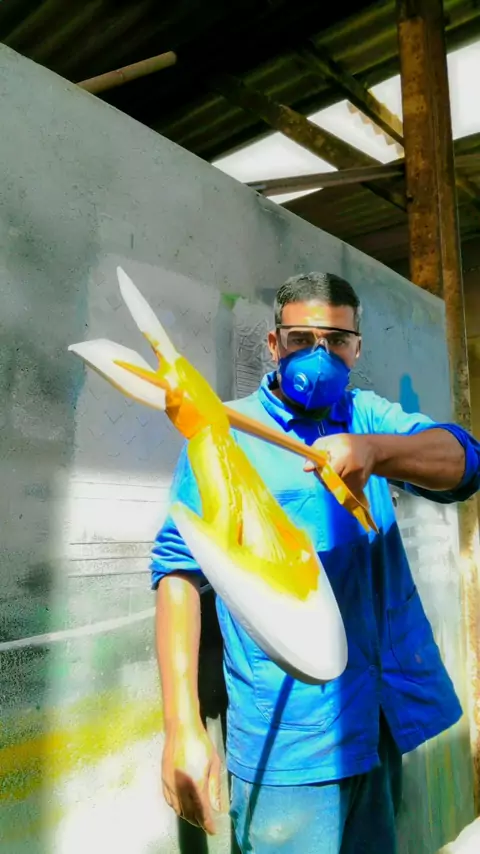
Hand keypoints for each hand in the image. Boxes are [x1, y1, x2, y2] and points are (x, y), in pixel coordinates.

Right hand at [162, 720, 222, 834]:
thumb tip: (217, 808)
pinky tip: (183, 807)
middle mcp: (181, 786)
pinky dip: (177, 807)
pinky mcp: (163, 778)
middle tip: (207, 824)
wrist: (180, 728)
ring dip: (188, 816)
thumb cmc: (201, 743)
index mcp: (195, 783)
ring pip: (178, 808)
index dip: (208, 823)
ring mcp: (170, 783)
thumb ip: (215, 787)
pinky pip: (169, 800)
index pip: (202, 811)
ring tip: (197, 817)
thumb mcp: (214, 763)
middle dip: (198, 821)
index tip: (213, 830)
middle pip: (189, 812)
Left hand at [304, 433, 376, 495]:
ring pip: (336, 490)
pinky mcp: (360, 488)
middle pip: (330, 484)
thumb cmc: (345, 443)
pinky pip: (343, 492)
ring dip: (331, 483)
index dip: (321, 472)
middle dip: (325, 478)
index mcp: (344, 458)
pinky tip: (344, 476)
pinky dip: (340, 486)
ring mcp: (358, 481)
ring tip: (337, 470)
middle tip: (329, 467)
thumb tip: (306, 469)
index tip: (321, 467)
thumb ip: (315, 453)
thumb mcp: (328, 442)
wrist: (370, 449)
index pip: (327, 474)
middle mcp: (353, 471)